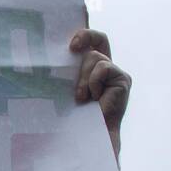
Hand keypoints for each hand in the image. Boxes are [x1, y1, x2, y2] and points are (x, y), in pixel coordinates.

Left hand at [70, 28, 129, 159]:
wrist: (89, 135)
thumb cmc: (74, 116)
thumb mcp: (66, 89)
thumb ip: (66, 73)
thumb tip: (46, 58)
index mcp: (93, 69)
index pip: (92, 42)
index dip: (84, 34)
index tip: (70, 43)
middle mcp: (107, 68)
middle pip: (99, 38)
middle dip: (85, 37)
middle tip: (71, 47)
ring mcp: (117, 73)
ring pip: (95, 57)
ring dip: (84, 77)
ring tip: (82, 97)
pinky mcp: (123, 79)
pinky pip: (103, 68)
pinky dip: (94, 82)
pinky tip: (95, 98)